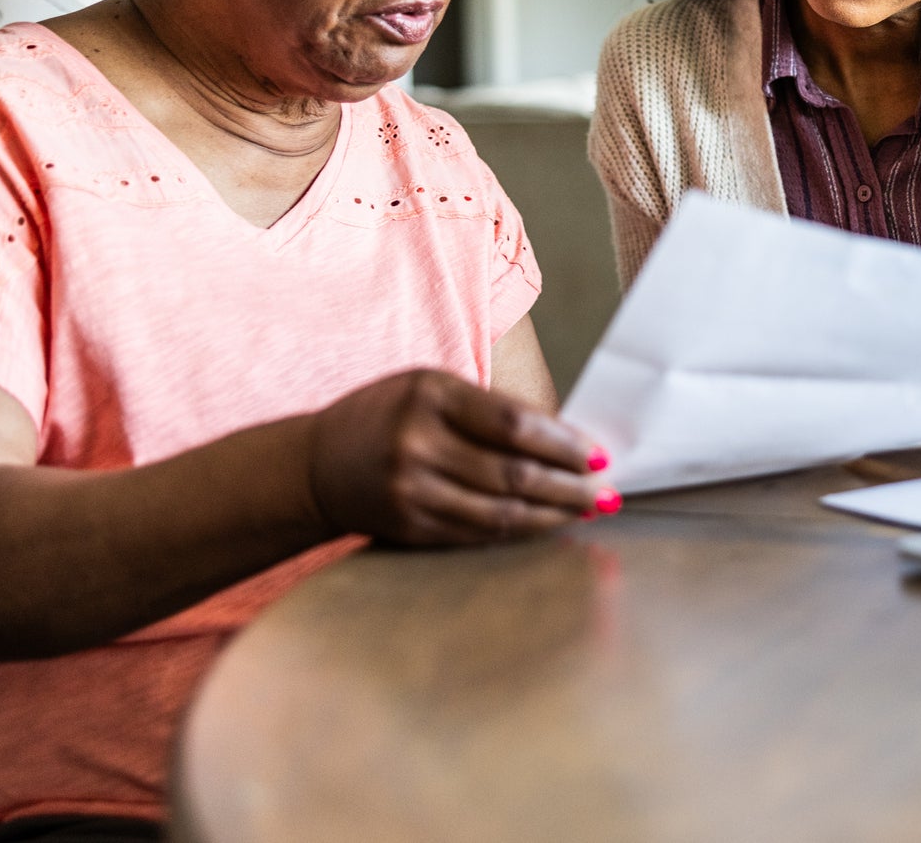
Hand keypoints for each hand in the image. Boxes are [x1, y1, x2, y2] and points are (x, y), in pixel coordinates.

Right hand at [307, 370, 614, 545]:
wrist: (315, 466)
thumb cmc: (386, 416)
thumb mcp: (429, 389)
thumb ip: (488, 408)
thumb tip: (563, 438)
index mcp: (429, 395)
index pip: (513, 423)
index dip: (562, 443)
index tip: (596, 454)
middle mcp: (418, 443)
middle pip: (513, 472)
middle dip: (570, 485)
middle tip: (606, 491)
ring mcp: (412, 491)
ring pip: (502, 510)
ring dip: (555, 513)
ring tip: (589, 510)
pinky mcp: (411, 527)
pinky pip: (480, 532)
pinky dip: (522, 530)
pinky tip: (549, 525)